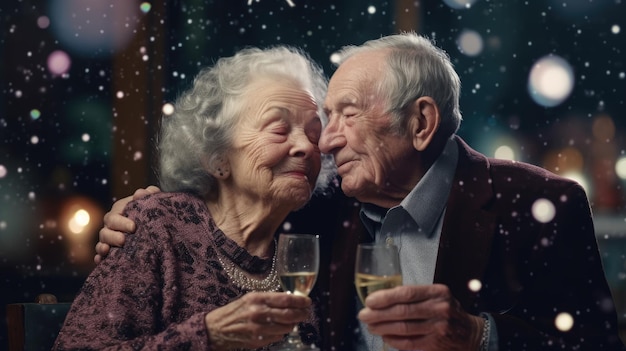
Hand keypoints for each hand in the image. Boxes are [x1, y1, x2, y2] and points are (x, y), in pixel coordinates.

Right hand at [94, 186, 160, 263]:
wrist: (157, 223)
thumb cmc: (152, 209)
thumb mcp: (153, 201)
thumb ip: (150, 194)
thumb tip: (140, 193)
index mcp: (120, 211)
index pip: (115, 216)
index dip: (122, 222)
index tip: (134, 227)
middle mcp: (112, 224)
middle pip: (106, 230)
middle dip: (113, 236)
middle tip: (124, 240)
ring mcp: (109, 238)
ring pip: (101, 242)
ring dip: (103, 246)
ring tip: (108, 250)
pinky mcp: (109, 251)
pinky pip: (100, 255)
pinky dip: (99, 257)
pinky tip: (101, 260)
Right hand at [204, 291, 311, 349]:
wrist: (218, 328)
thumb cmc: (236, 311)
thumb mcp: (251, 298)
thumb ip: (269, 298)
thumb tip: (290, 300)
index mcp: (257, 299)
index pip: (285, 300)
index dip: (300, 301)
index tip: (307, 301)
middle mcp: (258, 313)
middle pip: (289, 315)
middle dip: (301, 314)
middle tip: (306, 312)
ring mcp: (258, 329)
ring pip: (286, 328)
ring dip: (293, 324)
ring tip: (293, 321)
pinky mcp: (258, 340)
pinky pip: (278, 337)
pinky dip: (282, 333)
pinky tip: (278, 328)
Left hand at [358, 284, 483, 350]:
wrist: (470, 333)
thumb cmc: (447, 310)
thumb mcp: (437, 295)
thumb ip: (415, 295)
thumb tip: (382, 298)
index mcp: (437, 292)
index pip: (406, 293)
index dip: (385, 297)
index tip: (370, 301)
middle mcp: (439, 308)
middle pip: (402, 311)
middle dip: (378, 314)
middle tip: (363, 315)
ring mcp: (439, 327)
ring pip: (403, 328)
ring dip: (382, 327)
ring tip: (370, 326)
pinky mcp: (436, 344)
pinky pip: (409, 343)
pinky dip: (394, 340)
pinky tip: (384, 337)